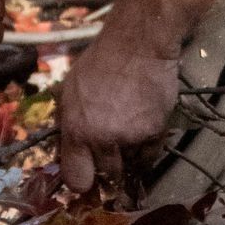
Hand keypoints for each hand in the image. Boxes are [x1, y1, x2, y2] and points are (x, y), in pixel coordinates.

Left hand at [57, 0, 182, 195]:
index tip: (86, 179)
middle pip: (106, 174)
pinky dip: (147, 150)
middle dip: (108, 164)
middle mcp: (101, 138)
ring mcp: (130, 137)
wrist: (138, 43)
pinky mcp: (155, 132)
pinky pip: (151, 155)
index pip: (75, 178)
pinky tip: (144, 131)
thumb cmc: (100, 61)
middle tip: (111, 148)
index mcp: (76, 128)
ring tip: (128, 131)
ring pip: (130, 165)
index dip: (81, 181)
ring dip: (129, 156)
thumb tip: (68, 147)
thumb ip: (69, 121)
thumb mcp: (70, 88)